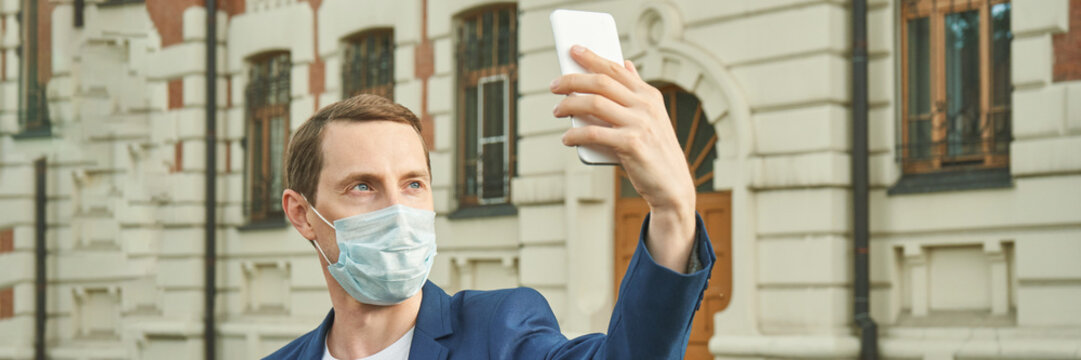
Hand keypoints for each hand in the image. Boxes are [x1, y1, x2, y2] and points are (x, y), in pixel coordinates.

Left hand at [550, 45, 696, 272]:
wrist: (672, 186)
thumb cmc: (655, 151)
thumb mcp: (651, 117)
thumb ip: (636, 92)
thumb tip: (625, 64)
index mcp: (649, 96)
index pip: (616, 69)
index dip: (592, 57)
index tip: (573, 50)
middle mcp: (646, 106)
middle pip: (601, 82)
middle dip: (573, 79)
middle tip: (554, 85)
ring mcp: (639, 124)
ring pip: (595, 103)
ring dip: (570, 104)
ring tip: (558, 110)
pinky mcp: (631, 145)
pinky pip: (594, 133)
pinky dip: (575, 134)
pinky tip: (567, 138)